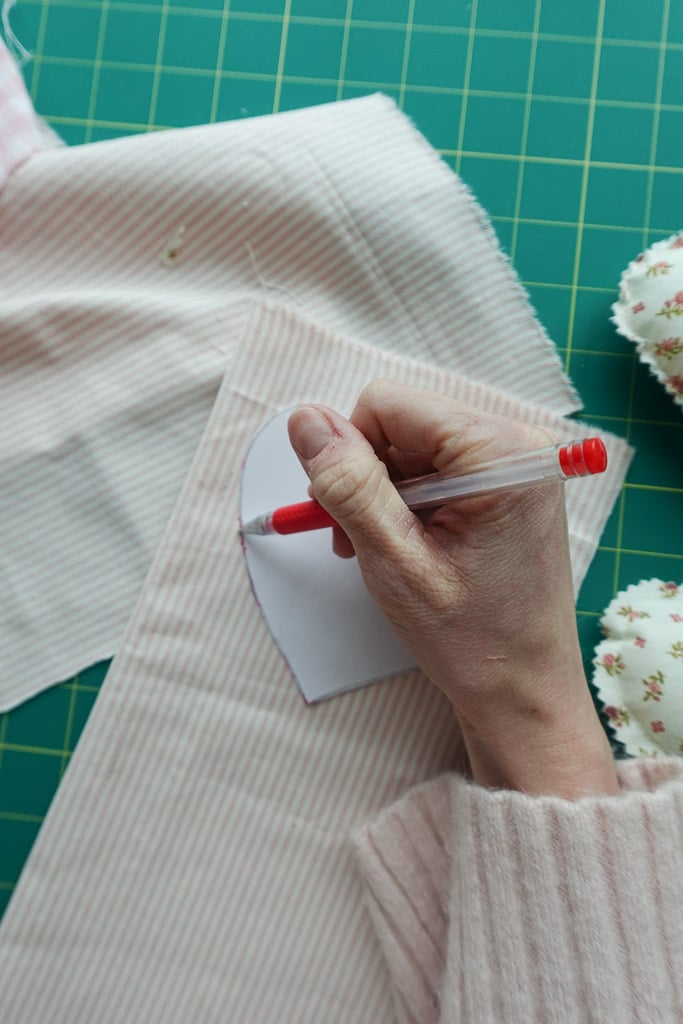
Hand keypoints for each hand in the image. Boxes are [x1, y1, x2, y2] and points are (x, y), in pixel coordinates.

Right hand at [288, 380, 617, 797]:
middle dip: (367, 477)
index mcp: (500, 452)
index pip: (388, 405)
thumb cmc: (471, 640)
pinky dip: (410, 503)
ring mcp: (518, 465)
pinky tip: (407, 545)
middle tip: (356, 542)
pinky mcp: (511, 486)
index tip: (342, 515)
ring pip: (415, 447)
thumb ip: (348, 485)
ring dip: (385, 495)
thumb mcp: (394, 561)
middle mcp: (518, 444)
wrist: (526, 693)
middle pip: (403, 423)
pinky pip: (440, 469)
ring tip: (384, 552)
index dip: (349, 454)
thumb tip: (306, 420)